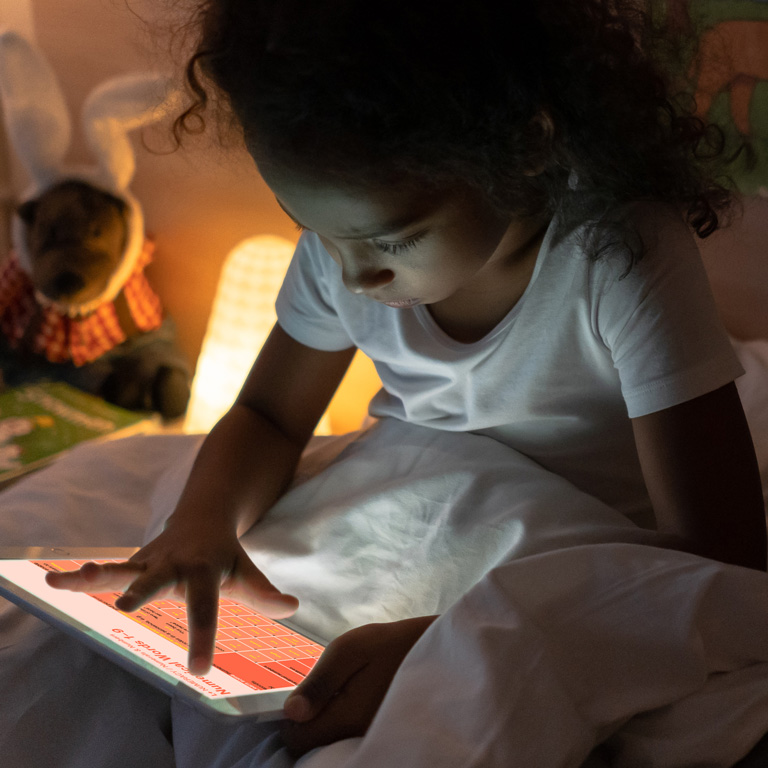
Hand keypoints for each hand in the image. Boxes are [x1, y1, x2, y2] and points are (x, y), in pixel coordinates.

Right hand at [44, 522, 298, 674]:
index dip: (203, 636)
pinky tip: (54, 580)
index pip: (205, 607)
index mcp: (204, 569)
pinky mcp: (134, 562)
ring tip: (63, 579)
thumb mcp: (248, 571)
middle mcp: (174, 563)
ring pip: (120, 567)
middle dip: (141, 591)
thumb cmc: (226, 554)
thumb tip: (294, 606)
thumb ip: (265, 593)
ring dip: (93, 574)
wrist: (204, 513)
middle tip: (125, 606)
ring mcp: (150, 560)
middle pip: (156, 579)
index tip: (199, 669)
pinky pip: (107, 570)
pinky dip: (80, 575)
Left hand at [281, 615, 437, 756]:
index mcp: (347, 718)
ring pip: (329, 744)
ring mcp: (369, 740)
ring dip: (326, 722)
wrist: (430, 649)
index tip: (300, 697)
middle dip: (309, 723)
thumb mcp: (348, 650)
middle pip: (312, 747)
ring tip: (342, 692)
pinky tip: (353, 699)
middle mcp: (357, 739)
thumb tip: (291, 712)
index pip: (297, 740)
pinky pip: (346, 739)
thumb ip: (318, 682)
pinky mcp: (378, 736)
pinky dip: (342, 723)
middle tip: (324, 690)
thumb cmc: (389, 645)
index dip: (289, 720)